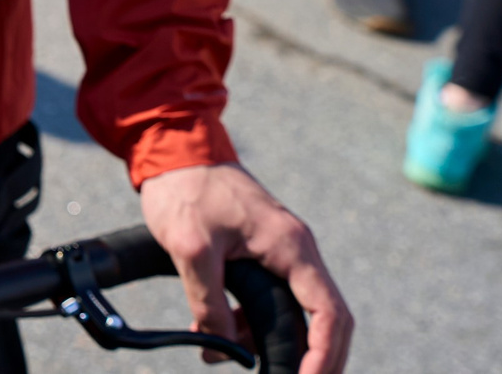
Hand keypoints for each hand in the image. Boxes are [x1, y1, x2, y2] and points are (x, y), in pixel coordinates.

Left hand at [138, 163, 351, 373]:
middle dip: (308, 358)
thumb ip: (208, 300)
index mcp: (291, 247)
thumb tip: (219, 346)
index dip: (324, 355)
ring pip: (289, 312)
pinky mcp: (260, 254)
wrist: (172, 149)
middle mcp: (295, 251)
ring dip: (264, 341)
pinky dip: (246, 322)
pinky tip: (214, 335)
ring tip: (222, 356)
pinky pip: (267, 298)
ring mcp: (280, 252)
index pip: (329, 314)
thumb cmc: (184, 188)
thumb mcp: (190, 247)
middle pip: (322, 320)